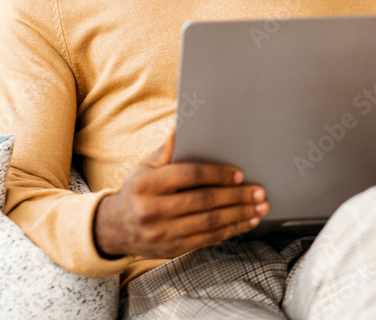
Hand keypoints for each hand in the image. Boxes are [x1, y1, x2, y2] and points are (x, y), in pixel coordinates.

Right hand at [93, 128, 268, 258]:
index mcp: (147, 184)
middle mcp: (152, 210)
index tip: (239, 174)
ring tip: (259, 208)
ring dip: (239, 215)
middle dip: (236, 196)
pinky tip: (245, 223)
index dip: (217, 174)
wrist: (116, 227)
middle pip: (204, 201)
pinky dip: (230, 230)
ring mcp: (161, 232)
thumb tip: (180, 127)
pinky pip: (206, 239)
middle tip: (259, 192)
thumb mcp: (146, 166)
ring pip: (209, 222)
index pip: (189, 175)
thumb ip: (167, 149)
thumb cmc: (139, 189)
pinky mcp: (171, 249)